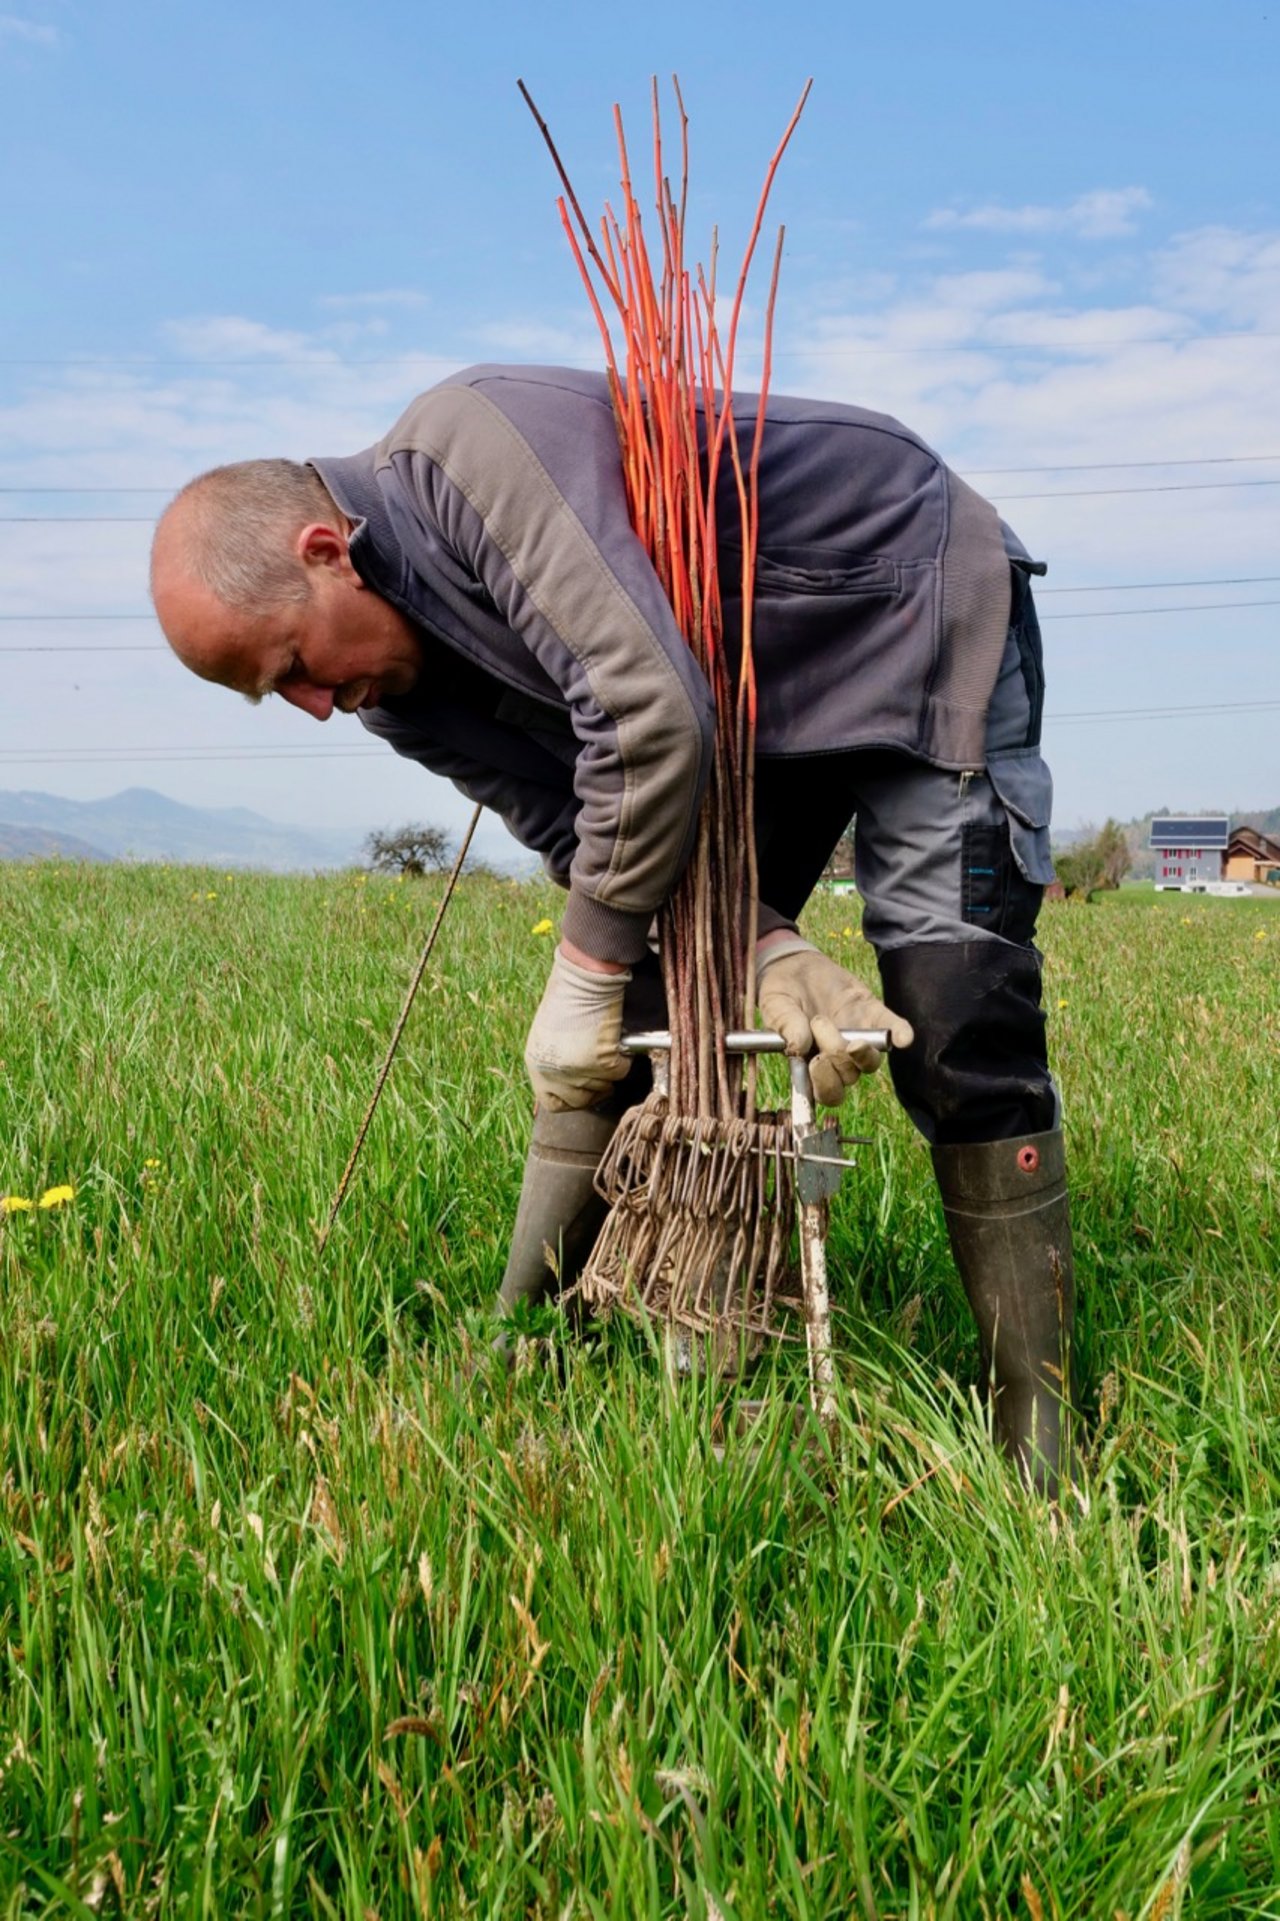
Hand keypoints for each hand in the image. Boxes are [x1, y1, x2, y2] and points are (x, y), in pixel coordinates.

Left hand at [524, 946, 631, 1109]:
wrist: (583, 981)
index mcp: (537, 1065)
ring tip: (605, 1046)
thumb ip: (555, 1062)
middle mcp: (554, 1073)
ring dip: (609, 1071)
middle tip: (603, 1072)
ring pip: (604, 1087)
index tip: (584, 1092)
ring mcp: (577, 1070)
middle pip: (580, 1101)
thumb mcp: (549, 1037)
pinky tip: (615, 1042)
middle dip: (595, 1089)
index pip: (552, 1102)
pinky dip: (623, 1060)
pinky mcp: (601, 1063)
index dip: (571, 1100)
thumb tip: (573, 1081)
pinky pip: (620, 1072)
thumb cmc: (567, 999)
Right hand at [757, 937, 913, 1107]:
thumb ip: (785, 1025)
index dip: (826, 1086)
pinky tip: (902, 1036)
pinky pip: (892, 1029)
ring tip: (852, 1040)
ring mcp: (857, 1037)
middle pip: (848, 1076)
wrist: (793, 965)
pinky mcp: (872, 1014)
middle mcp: (837, 1057)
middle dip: (835, 1054)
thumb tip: (798, 1047)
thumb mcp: (774, 1007)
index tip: (817, 1063)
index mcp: (810, 1064)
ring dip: (864, 1054)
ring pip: (871, 1062)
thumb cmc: (780, 995)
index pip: (826, 1092)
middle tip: (818, 1022)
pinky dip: (899, 1033)